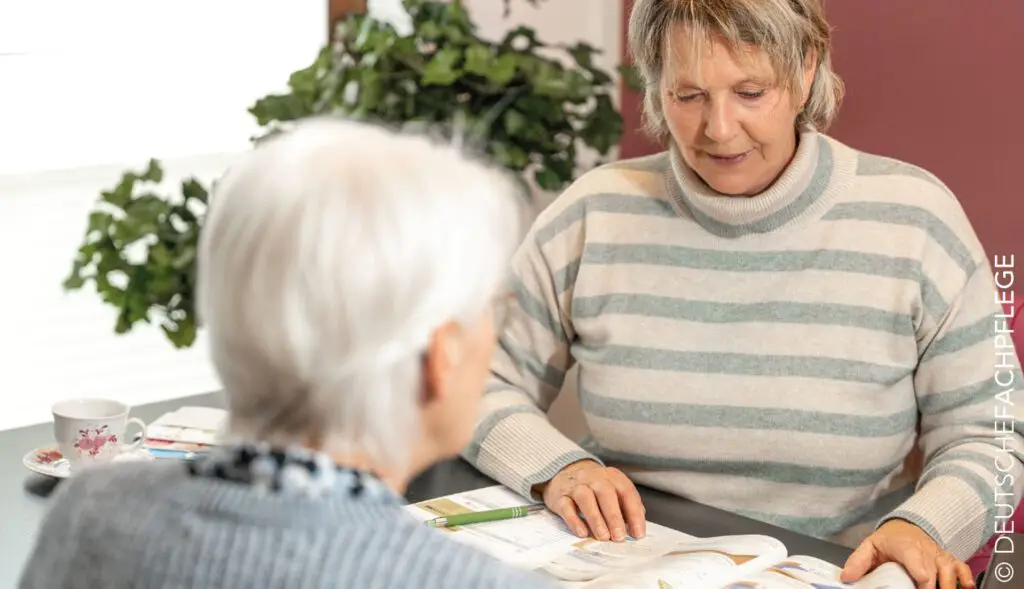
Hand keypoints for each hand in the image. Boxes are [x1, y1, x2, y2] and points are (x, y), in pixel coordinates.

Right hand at [535, 459, 645, 541]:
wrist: (564, 474)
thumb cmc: (595, 489)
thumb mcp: (614, 491)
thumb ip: (626, 507)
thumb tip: (635, 529)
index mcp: (612, 477)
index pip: (627, 492)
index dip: (634, 514)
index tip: (638, 533)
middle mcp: (594, 478)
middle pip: (606, 493)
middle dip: (614, 517)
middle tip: (619, 537)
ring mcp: (576, 486)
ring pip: (585, 498)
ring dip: (596, 518)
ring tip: (603, 537)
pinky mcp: (560, 496)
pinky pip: (566, 506)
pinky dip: (574, 521)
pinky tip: (582, 533)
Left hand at [840, 519, 974, 588]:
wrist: (906, 526)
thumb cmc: (889, 540)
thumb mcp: (870, 546)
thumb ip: (858, 561)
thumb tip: (847, 577)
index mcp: (906, 548)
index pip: (919, 566)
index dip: (922, 581)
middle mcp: (926, 551)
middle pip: (935, 574)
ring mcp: (939, 556)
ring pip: (950, 572)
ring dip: (948, 587)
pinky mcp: (949, 560)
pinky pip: (962, 568)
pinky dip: (966, 579)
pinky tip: (966, 587)